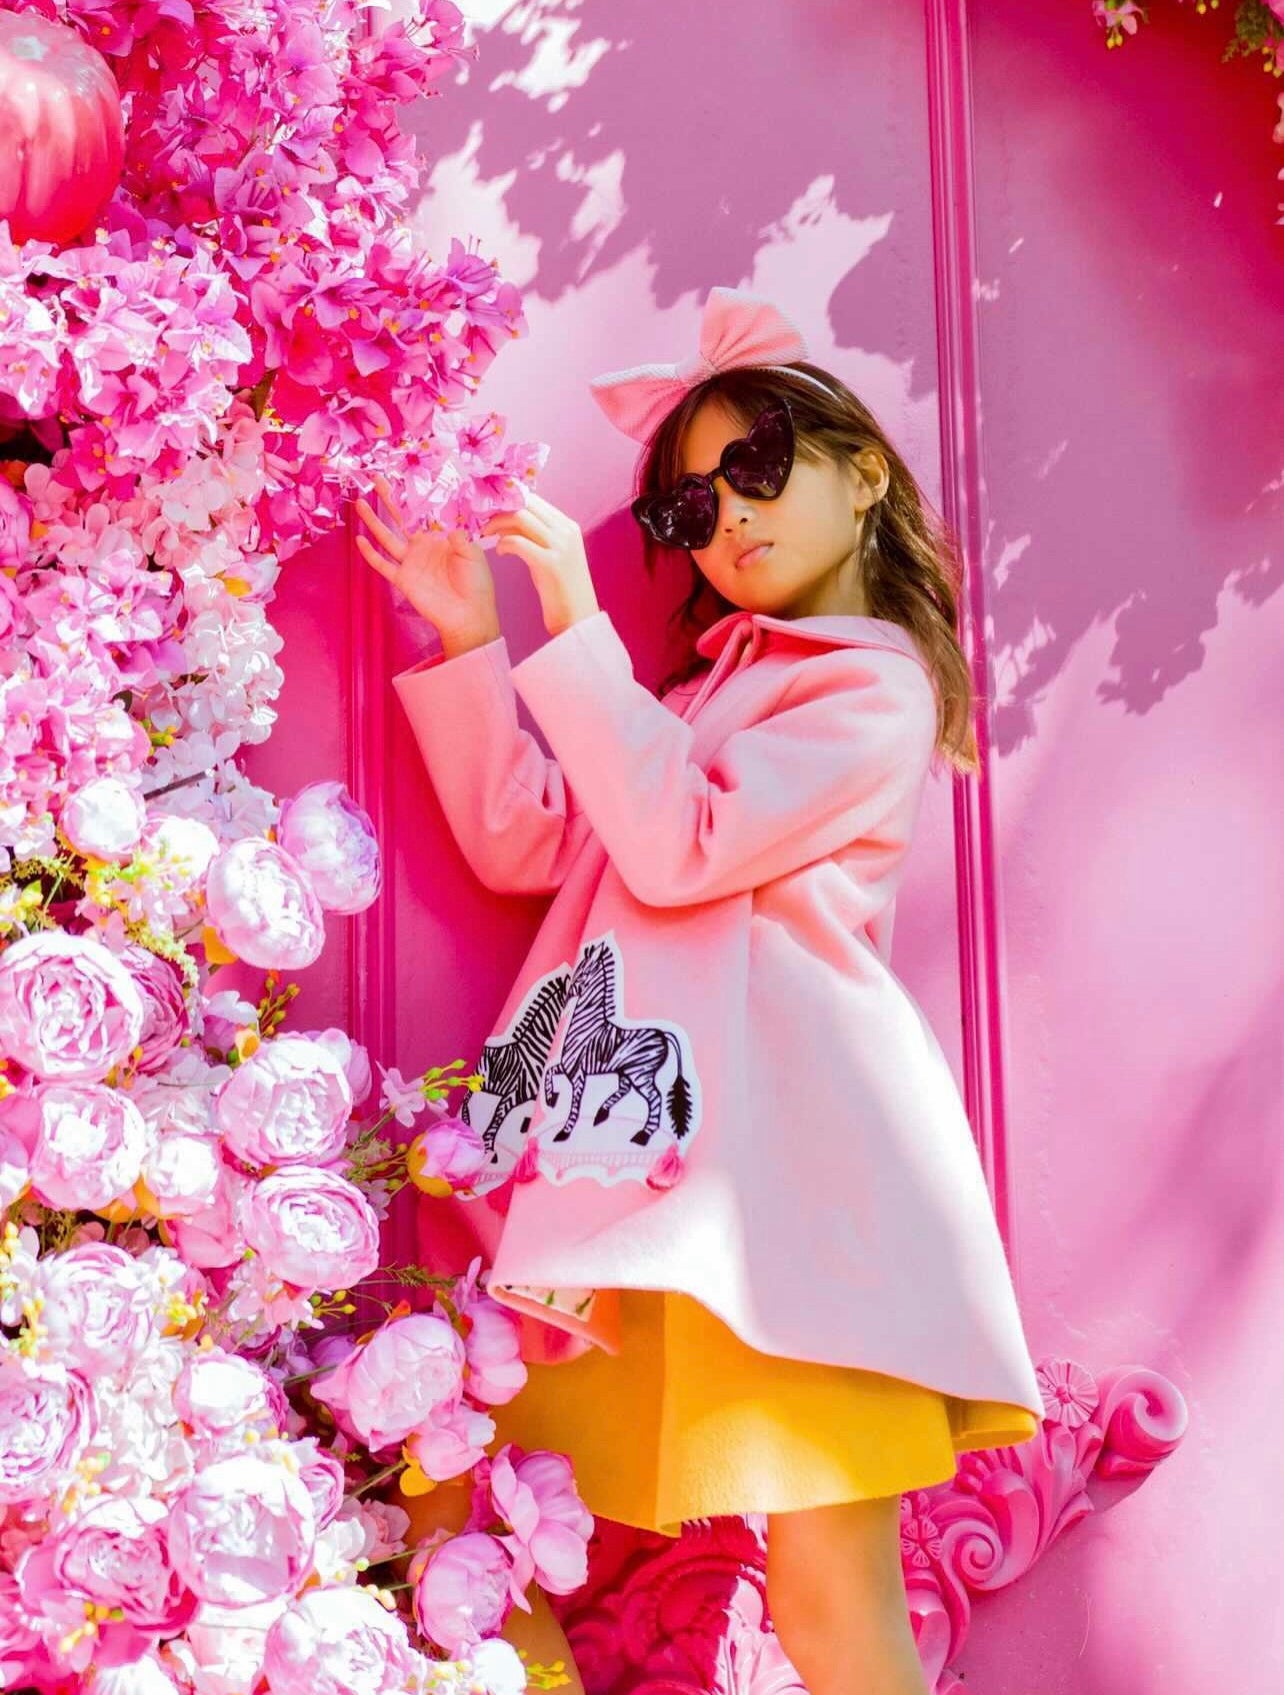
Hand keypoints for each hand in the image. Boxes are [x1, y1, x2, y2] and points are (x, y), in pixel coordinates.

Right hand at [353, 476, 499, 647]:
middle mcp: (423, 545)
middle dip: (390, 499)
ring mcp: (411, 562)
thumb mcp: (473, 555)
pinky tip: (359, 540)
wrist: (468, 615)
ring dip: (374, 521)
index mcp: (441, 536)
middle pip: (402, 518)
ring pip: (387, 537)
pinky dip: (371, 554)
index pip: (424, 511)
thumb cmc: (476, 584)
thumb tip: (450, 527)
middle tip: (377, 479)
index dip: (414, 495)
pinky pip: (383, 564)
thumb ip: (461, 538)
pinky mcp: (403, 579)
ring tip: (360, 503)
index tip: (404, 475)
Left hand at [480, 489, 600, 637]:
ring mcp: (560, 546)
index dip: (509, 500)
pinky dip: (503, 544)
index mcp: (568, 526)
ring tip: (486, 533)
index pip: (534, 499)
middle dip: (499, 508)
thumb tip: (507, 521)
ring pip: (519, 518)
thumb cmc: (561, 590)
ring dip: (497, 523)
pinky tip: (499, 552)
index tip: (490, 509)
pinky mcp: (550, 563)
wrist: (578, 619)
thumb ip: (536, 536)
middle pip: (526, 503)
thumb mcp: (551, 556)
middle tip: (482, 519)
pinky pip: (517, 542)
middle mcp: (566, 531)